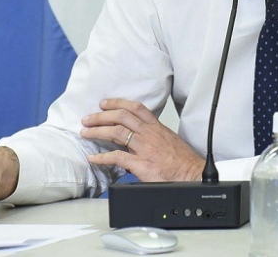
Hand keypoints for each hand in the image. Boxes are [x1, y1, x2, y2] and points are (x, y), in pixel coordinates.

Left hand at [82, 98, 204, 181]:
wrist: (191, 174)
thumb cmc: (182, 160)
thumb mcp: (168, 140)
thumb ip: (152, 136)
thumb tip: (137, 137)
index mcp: (156, 127)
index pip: (135, 108)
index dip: (118, 103)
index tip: (104, 103)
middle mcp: (149, 134)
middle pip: (122, 117)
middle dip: (101, 116)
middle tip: (88, 118)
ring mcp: (144, 148)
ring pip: (117, 132)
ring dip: (98, 131)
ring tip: (85, 133)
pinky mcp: (141, 164)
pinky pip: (117, 157)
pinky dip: (102, 157)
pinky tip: (93, 158)